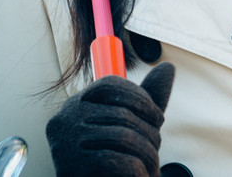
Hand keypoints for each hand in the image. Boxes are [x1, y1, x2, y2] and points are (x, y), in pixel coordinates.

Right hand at [46, 63, 175, 176]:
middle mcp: (64, 119)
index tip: (158, 119)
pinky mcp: (74, 166)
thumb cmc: (115, 156)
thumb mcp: (130, 124)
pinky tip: (140, 174)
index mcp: (75, 104)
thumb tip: (167, 66)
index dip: (141, 99)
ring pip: (123, 136)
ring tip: (151, 164)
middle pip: (121, 112)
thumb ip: (145, 99)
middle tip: (156, 147)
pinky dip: (137, 169)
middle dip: (149, 131)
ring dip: (147, 152)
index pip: (110, 84)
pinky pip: (117, 159)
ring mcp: (66, 143)